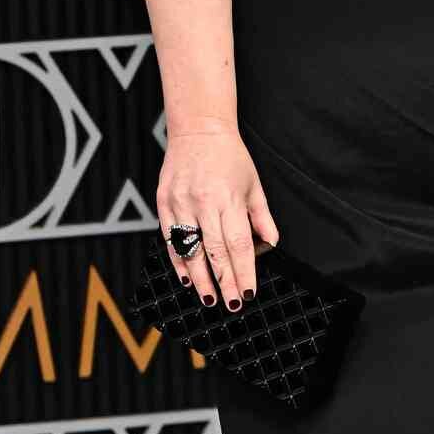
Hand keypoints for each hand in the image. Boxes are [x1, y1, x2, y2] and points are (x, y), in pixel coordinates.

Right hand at [158, 126, 278, 308]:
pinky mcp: (163, 202)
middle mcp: (203, 203)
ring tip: (208, 297)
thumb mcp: (254, 185)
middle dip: (224, 282)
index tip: (247, 292)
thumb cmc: (230, 157)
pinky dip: (177, 260)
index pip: (238, 244)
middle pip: (214, 252)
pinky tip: (186, 277)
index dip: (243, 271)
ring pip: (190, 249)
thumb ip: (262, 217)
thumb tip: (270, 244)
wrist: (198, 129)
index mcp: (228, 199)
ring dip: (199, 277)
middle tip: (230, 304)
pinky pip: (170, 238)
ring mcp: (180, 203)